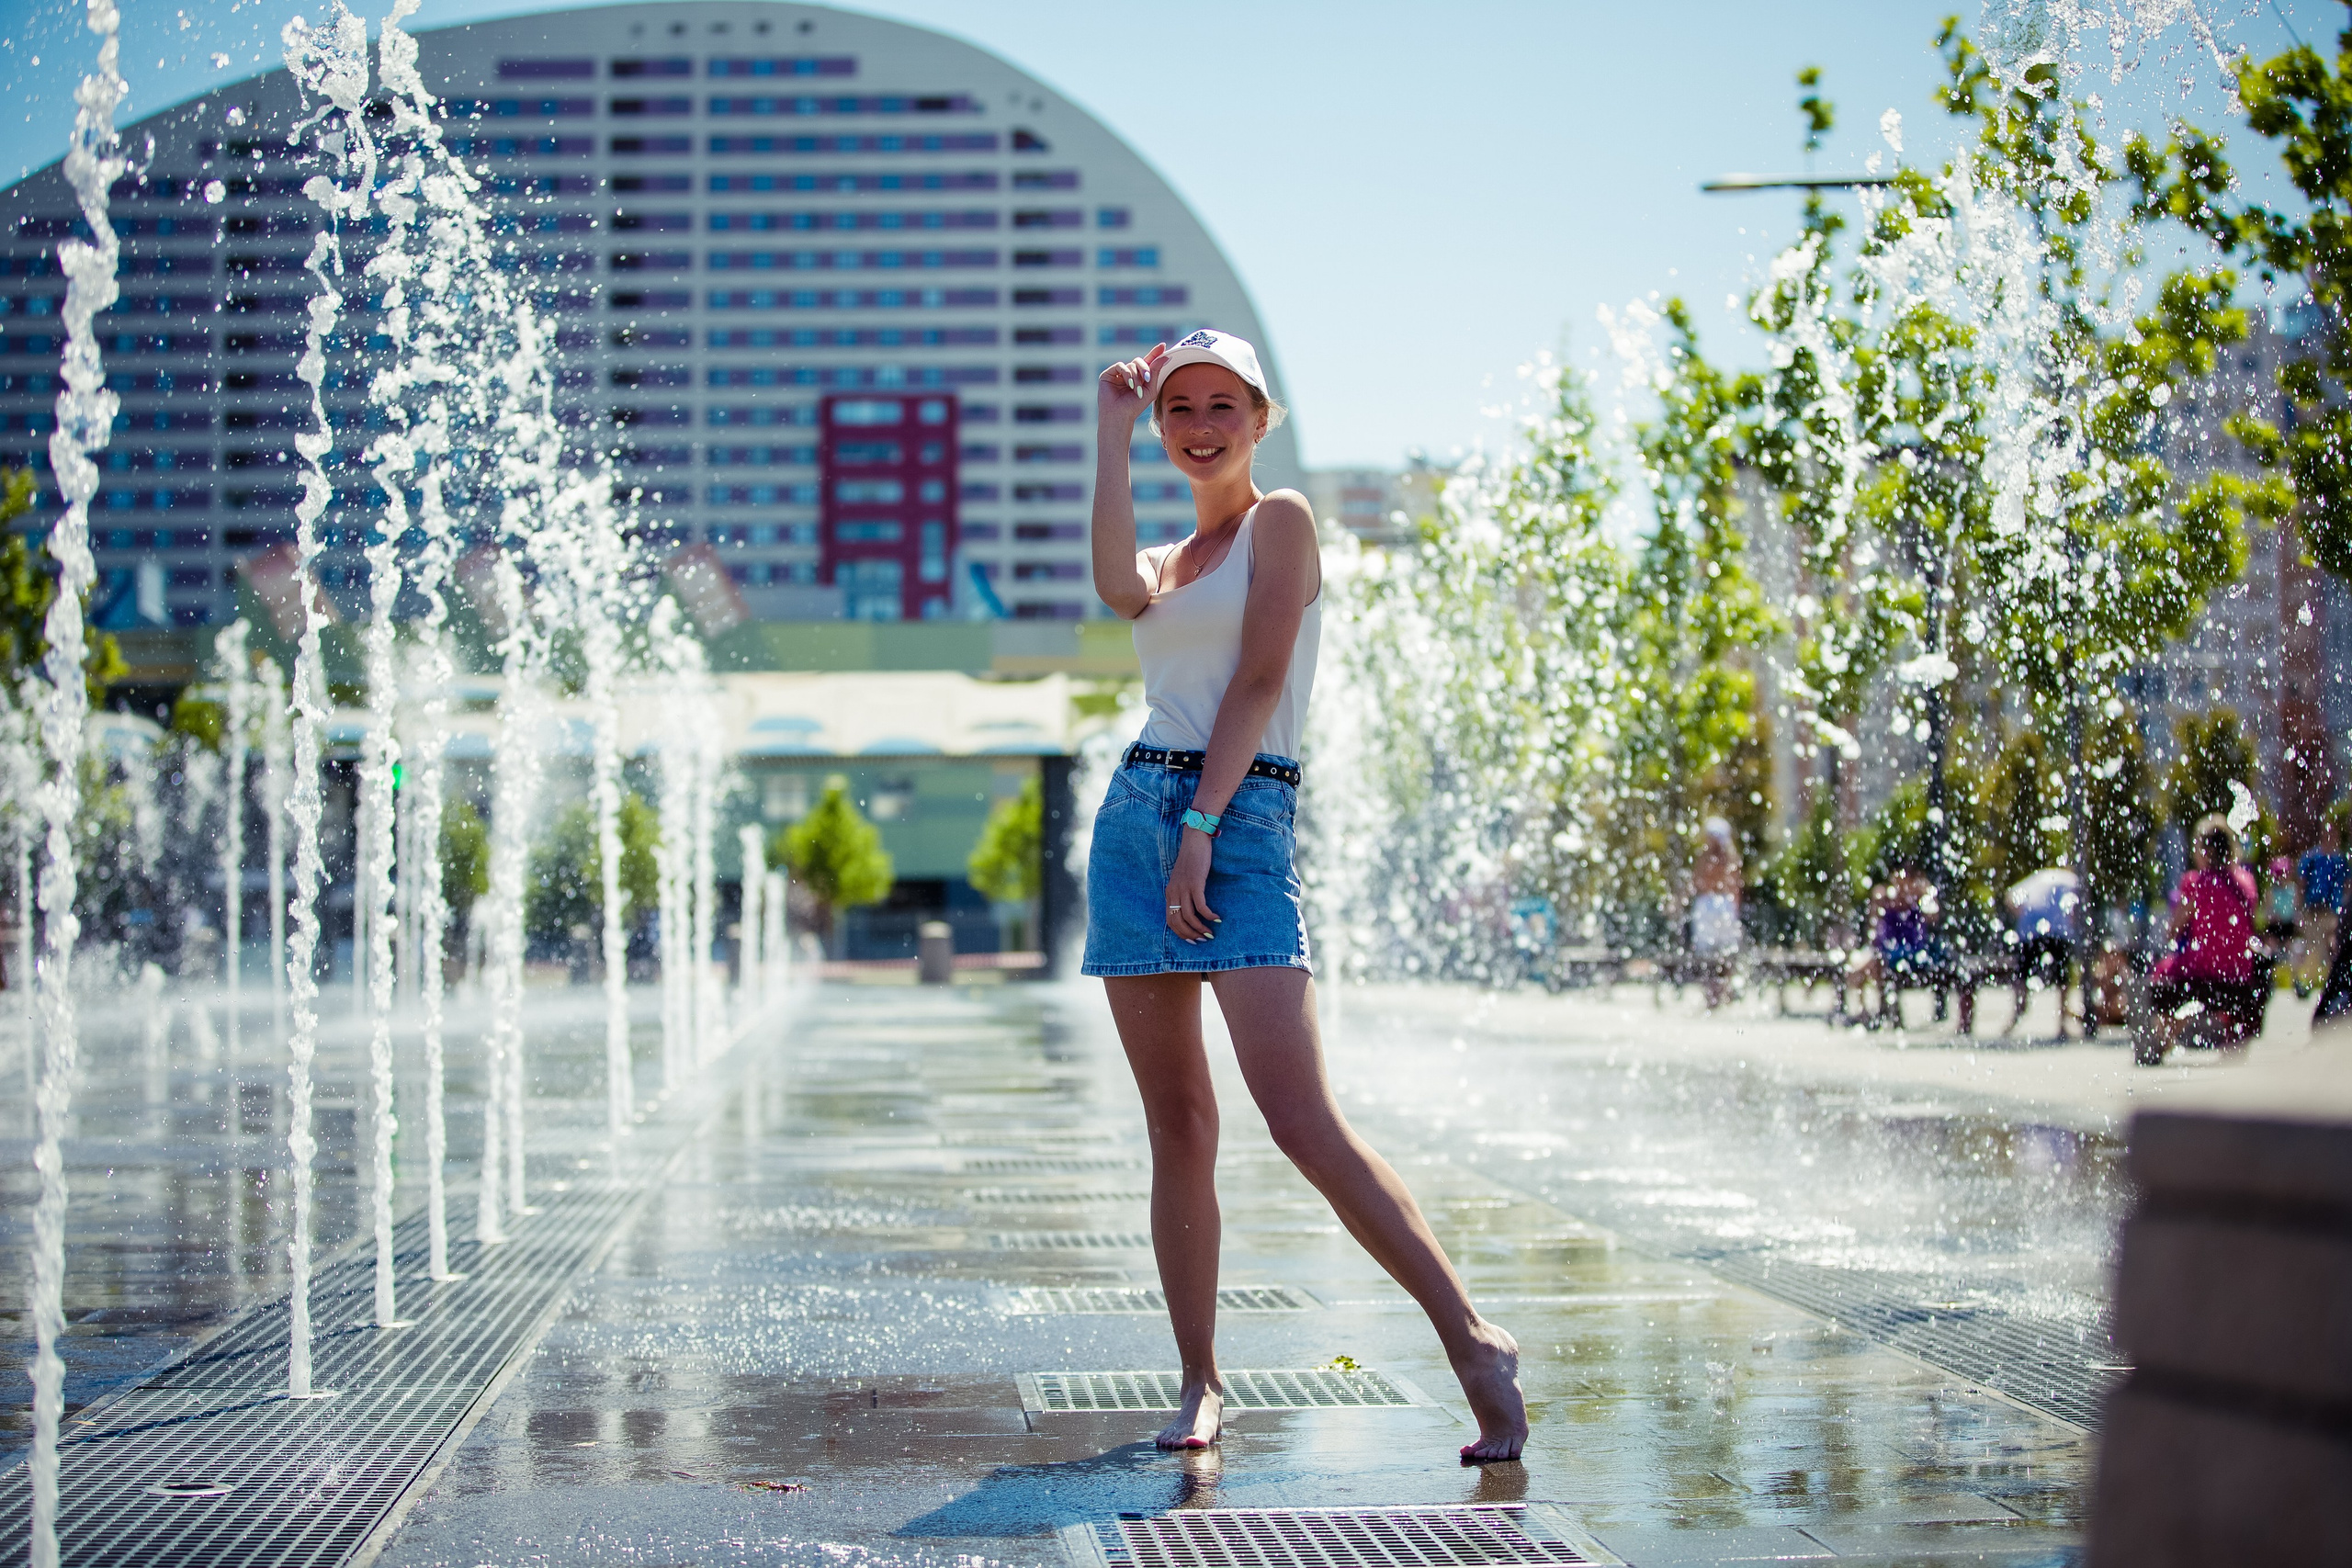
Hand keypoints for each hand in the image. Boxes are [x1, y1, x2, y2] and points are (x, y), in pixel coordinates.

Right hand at [1098, 343, 1167, 427]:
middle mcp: (1128, 374)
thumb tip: (1165, 356)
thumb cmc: (1135, 406)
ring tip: (1135, 390)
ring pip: (1131, 365)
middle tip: (1147, 378)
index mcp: (1139, 377)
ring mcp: (1117, 373)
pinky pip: (1120, 366)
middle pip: (1139, 361)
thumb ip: (1156, 372)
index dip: (1155, 353)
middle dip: (1145, 368)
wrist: (1120, 415)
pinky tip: (1128, 384)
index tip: (1163, 345)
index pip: (1147, 362)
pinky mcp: (1108, 374)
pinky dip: (1126, 374)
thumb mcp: (1150, 389)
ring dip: (1136, 377)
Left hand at [1165, 828, 1218, 942]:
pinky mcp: (1195, 883)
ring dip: (1200, 928)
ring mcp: (1184, 888)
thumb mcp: (1182, 878)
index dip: (1180, 933)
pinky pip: (1201, 906)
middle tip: (1202, 940)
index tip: (1191, 940)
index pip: (1170, 920)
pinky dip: (1208, 915)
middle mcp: (1174, 892)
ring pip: (1189, 916)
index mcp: (1169, 892)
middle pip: (1178, 921)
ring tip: (1210, 934)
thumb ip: (1182, 892)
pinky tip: (1217, 918)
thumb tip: (1190, 909)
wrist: (1194, 841)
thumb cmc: (1191, 860)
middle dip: (1190, 934)